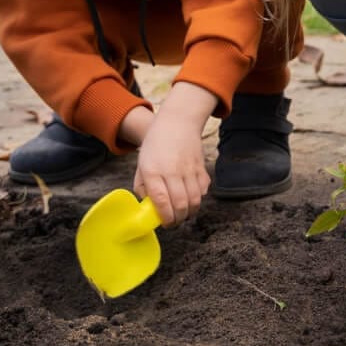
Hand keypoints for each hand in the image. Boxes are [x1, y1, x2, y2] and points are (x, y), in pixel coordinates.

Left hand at [132, 82, 215, 225]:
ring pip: (195, 201)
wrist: (177, 122)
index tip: (164, 223)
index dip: (165, 217)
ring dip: (189, 212)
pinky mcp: (201, 167)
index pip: (161, 201)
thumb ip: (142, 187)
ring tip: (182, 213)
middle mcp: (172, 171)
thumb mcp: (141, 165)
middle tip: (173, 222)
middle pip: (180, 205)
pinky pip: (204, 190)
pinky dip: (199, 198)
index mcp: (153, 171)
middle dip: (178, 219)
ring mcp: (189, 169)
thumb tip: (149, 207)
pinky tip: (191, 196)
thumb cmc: (156, 144)